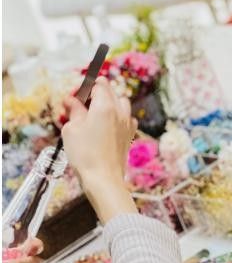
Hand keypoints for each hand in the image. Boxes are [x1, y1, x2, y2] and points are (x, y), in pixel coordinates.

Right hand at [61, 77, 137, 223]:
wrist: (103, 178)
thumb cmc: (85, 153)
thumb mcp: (71, 128)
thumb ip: (73, 110)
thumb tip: (71, 100)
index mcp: (105, 106)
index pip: (99, 84)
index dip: (85, 87)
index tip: (75, 95)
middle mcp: (120, 111)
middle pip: (111, 92)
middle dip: (96, 94)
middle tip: (80, 106)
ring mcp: (128, 123)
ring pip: (121, 103)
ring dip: (109, 104)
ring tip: (93, 115)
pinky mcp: (130, 134)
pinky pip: (126, 118)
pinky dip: (117, 117)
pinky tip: (106, 127)